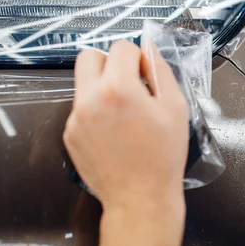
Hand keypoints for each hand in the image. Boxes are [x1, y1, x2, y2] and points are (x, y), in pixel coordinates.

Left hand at [63, 41, 189, 211]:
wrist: (139, 198)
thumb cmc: (161, 157)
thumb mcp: (175, 107)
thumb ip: (161, 70)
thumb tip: (149, 49)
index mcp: (118, 89)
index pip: (120, 47)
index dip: (137, 57)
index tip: (144, 73)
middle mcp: (90, 99)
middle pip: (89, 56)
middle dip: (109, 62)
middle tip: (128, 81)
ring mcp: (75, 118)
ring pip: (83, 83)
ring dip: (102, 87)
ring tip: (123, 112)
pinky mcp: (70, 134)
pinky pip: (80, 108)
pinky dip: (95, 111)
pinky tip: (114, 130)